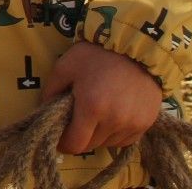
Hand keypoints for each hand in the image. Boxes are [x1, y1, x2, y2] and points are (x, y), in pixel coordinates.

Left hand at [40, 42, 162, 154]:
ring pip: (108, 143)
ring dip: (98, 134)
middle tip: (77, 119)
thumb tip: (45, 110)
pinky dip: (115, 133)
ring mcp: (132, 124)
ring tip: (96, 114)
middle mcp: (113, 121)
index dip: (64, 143)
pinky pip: (125, 140)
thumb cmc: (97, 54)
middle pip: (90, 145)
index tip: (60, 135)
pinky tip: (112, 115)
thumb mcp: (65, 66)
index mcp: (91, 108)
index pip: (75, 145)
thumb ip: (51, 91)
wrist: (135, 46)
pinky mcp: (146, 123)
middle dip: (80, 136)